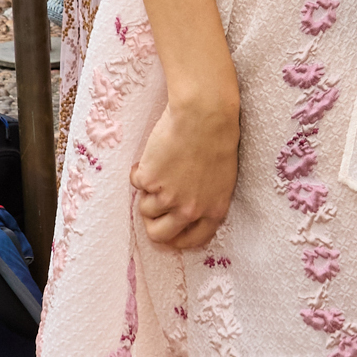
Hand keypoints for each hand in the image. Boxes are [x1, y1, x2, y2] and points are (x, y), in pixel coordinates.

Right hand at [131, 92, 238, 250]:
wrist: (204, 116)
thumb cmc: (217, 139)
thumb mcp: (221, 179)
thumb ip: (205, 200)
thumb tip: (185, 213)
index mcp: (213, 211)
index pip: (192, 240)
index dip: (177, 238)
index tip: (169, 231)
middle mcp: (190, 210)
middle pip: (160, 235)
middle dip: (152, 223)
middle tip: (152, 205)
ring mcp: (167, 197)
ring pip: (144, 209)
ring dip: (148, 192)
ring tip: (159, 169)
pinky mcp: (149, 180)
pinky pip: (136, 183)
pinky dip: (140, 171)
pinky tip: (154, 155)